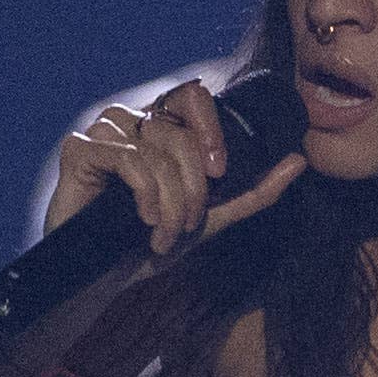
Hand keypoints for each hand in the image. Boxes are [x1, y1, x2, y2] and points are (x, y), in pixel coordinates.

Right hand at [49, 80, 307, 256]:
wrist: (104, 278)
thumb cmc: (149, 244)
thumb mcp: (213, 218)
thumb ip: (255, 189)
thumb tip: (299, 160)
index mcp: (161, 126)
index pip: (194, 98)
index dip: (212, 132)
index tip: (220, 176)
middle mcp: (132, 120)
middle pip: (180, 132)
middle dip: (194, 187)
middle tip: (188, 224)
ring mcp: (103, 131)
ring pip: (156, 150)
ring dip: (170, 201)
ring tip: (163, 234)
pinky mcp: (79, 149)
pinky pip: (127, 158)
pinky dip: (145, 195)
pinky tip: (143, 222)